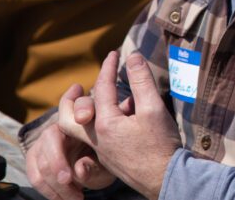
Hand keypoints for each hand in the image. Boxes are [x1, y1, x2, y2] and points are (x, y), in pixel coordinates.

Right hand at [26, 84, 114, 199]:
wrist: (96, 166)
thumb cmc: (107, 158)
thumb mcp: (109, 160)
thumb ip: (97, 163)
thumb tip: (79, 169)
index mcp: (85, 116)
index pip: (80, 103)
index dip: (81, 106)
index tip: (84, 118)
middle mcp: (62, 124)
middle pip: (51, 135)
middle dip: (57, 160)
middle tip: (68, 179)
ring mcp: (47, 140)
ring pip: (40, 157)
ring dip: (54, 182)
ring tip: (76, 197)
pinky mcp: (37, 155)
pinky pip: (34, 172)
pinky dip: (46, 189)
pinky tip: (62, 198)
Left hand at [58, 51, 182, 199]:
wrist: (166, 180)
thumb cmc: (161, 145)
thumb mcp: (154, 108)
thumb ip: (141, 80)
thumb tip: (133, 56)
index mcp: (105, 124)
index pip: (102, 88)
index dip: (109, 67)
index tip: (114, 54)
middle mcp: (97, 139)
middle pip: (68, 118)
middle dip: (70, 100)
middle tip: (77, 86)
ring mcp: (101, 152)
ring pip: (77, 131)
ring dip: (81, 114)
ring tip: (95, 100)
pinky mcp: (109, 161)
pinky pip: (91, 140)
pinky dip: (95, 125)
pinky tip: (114, 119)